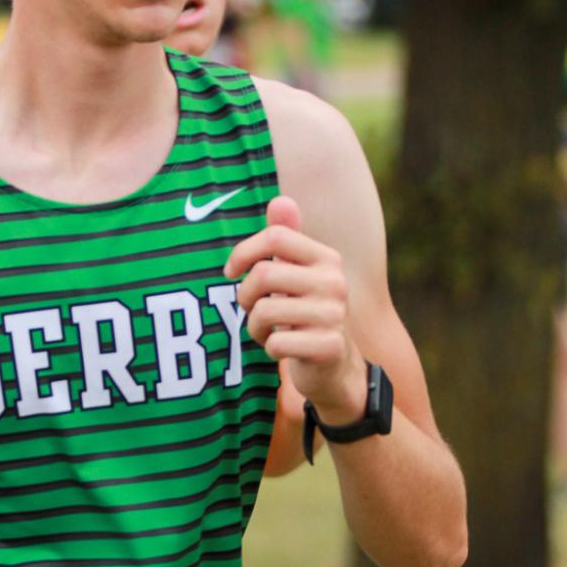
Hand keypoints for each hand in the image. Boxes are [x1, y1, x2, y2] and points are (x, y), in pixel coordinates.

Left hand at [225, 196, 365, 421]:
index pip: (275, 237)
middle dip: (244, 296)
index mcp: (327, 258)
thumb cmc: (306, 314)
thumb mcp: (298, 274)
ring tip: (268, 331)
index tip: (231, 272)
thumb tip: (280, 200)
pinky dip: (270, 349)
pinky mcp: (329, 347)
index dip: (243, 252)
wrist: (335, 367)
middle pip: (264, 274)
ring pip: (264, 311)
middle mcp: (335, 282)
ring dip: (255, 327)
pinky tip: (283, 349)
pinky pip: (276, 342)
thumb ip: (287, 239)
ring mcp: (335, 315)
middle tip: (250, 309)